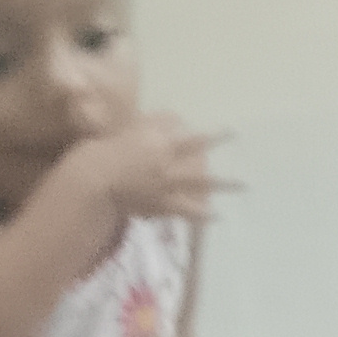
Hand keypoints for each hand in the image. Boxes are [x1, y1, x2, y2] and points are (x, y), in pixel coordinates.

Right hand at [58, 118, 230, 229]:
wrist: (92, 185)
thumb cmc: (95, 157)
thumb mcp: (113, 135)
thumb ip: (135, 129)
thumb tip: (150, 125)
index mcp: (153, 137)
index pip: (172, 123)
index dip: (179, 122)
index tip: (186, 120)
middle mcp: (167, 157)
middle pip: (197, 144)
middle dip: (216, 139)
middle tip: (234, 134)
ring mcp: (168, 182)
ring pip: (204, 181)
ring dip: (226, 183)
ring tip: (245, 185)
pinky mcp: (165, 203)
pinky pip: (188, 210)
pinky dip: (203, 214)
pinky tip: (217, 216)